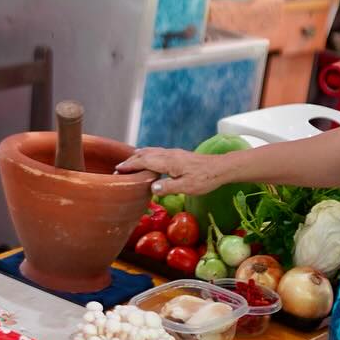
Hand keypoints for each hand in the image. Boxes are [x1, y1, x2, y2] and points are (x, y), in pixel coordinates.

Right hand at [115, 147, 234, 196]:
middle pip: (145, 154)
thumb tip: (151, 187)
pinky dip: (147, 154)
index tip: (118, 170)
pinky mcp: (178, 155)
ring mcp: (173, 153)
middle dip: (131, 161)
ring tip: (129, 161)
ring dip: (138, 156)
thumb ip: (168, 187)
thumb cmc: (205, 179)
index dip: (130, 166)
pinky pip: (157, 152)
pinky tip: (148, 157)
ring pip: (151, 151)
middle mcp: (169, 154)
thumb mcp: (187, 187)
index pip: (144, 162)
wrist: (221, 168)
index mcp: (168, 162)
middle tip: (119, 168)